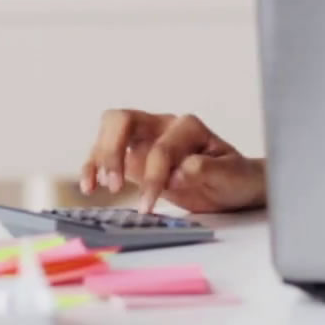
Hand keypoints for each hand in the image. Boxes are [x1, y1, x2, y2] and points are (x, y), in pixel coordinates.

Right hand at [80, 109, 267, 214]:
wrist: (235, 184)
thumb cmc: (234, 176)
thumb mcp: (230, 175)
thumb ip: (206, 170)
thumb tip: (178, 172)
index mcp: (188, 127)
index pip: (160, 147)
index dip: (153, 176)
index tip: (149, 204)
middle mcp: (163, 126)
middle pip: (124, 120)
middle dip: (113, 151)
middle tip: (113, 185)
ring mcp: (146, 139)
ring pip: (110, 131)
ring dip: (99, 158)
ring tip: (96, 186)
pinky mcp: (135, 157)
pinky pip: (107, 155)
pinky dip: (94, 167)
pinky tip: (89, 185)